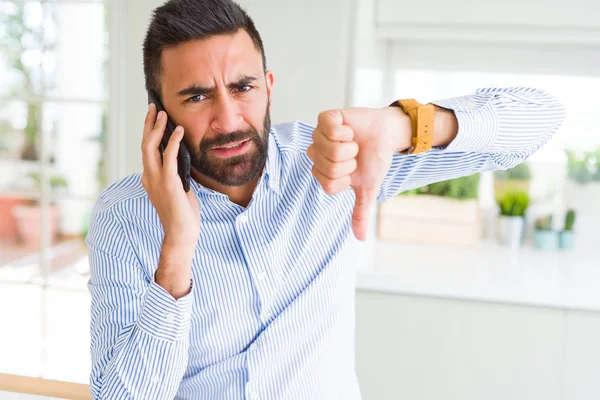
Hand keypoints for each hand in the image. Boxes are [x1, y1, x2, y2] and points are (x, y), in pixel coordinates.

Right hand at [142, 104, 199, 296]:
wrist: (181, 235)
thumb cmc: (182, 215)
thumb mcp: (179, 189)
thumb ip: (177, 174)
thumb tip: (183, 159)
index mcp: (149, 179)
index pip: (147, 151)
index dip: (150, 133)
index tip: (155, 118)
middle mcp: (148, 177)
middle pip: (145, 144)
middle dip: (149, 124)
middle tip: (154, 108)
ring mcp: (156, 180)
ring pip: (151, 148)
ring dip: (157, 129)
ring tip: (164, 114)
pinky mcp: (168, 183)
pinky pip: (169, 157)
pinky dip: (173, 142)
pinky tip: (178, 131)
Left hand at [307, 107, 409, 240]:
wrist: (387, 135)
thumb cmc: (374, 160)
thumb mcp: (368, 189)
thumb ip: (360, 212)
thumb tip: (360, 238)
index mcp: (323, 172)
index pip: (327, 184)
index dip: (346, 178)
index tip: (354, 171)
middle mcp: (317, 154)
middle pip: (327, 167)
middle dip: (349, 162)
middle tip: (355, 154)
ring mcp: (320, 135)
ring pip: (328, 149)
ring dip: (348, 146)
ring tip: (353, 142)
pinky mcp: (326, 118)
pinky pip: (328, 128)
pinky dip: (344, 131)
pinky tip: (349, 130)